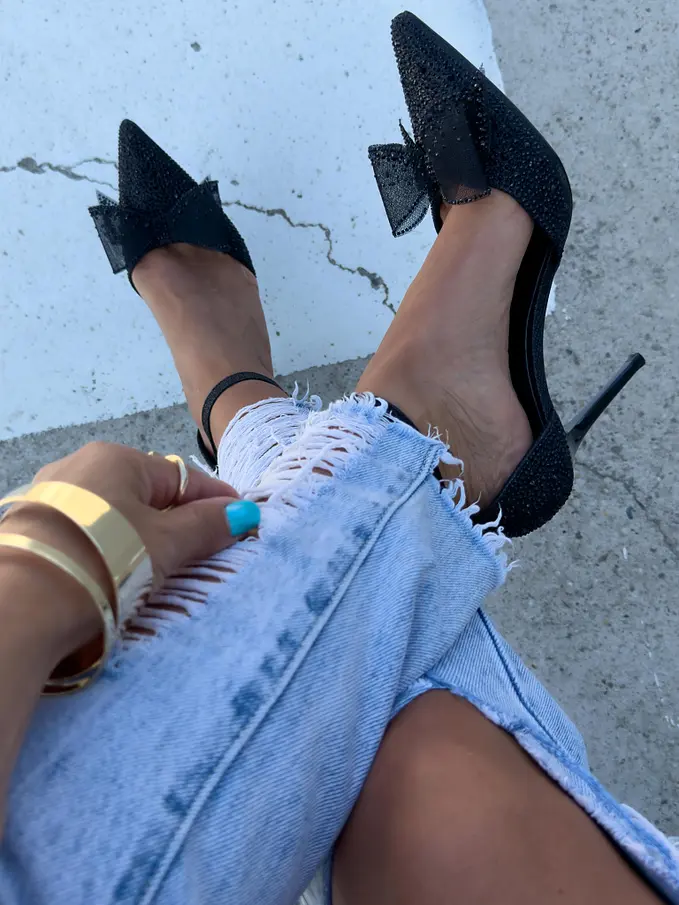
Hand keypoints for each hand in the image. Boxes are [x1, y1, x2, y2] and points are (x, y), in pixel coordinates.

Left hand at [0, 441, 257, 657]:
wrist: (21, 607)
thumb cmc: (104, 561)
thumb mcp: (165, 544)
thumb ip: (206, 526)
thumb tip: (243, 512)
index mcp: (116, 457)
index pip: (182, 476)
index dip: (215, 499)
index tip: (241, 521)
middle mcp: (78, 465)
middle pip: (146, 493)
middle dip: (178, 519)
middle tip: (205, 551)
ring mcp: (50, 497)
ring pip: (115, 512)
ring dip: (143, 535)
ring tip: (162, 568)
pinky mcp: (31, 529)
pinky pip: (88, 530)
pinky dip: (110, 546)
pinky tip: (117, 571)